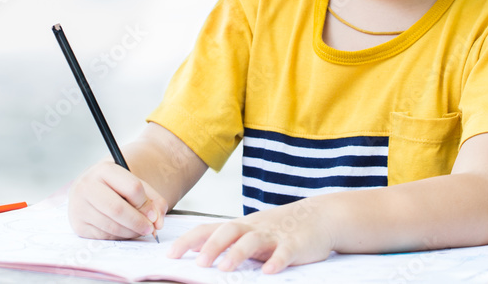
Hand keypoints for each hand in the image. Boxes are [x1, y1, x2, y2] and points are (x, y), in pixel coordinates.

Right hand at [68, 160, 168, 239]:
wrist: (89, 192)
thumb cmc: (115, 188)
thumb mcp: (134, 185)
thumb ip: (153, 200)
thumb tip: (158, 222)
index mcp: (104, 170)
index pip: (132, 188)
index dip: (146, 204)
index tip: (153, 214)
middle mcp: (87, 186)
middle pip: (118, 209)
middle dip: (138, 222)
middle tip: (150, 228)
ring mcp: (79, 206)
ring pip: (112, 226)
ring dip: (131, 232)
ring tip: (139, 230)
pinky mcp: (78, 224)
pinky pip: (104, 236)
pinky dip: (119, 236)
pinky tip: (124, 230)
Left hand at [167, 201, 333, 273]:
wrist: (319, 216)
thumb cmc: (279, 228)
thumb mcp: (250, 231)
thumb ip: (226, 240)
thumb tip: (195, 250)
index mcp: (239, 226)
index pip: (207, 230)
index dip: (187, 241)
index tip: (169, 255)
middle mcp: (253, 228)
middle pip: (227, 232)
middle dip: (211, 247)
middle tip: (197, 264)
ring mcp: (274, 235)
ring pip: (252, 241)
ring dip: (237, 254)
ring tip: (225, 269)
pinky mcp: (294, 244)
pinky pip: (284, 252)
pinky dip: (276, 261)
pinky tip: (269, 272)